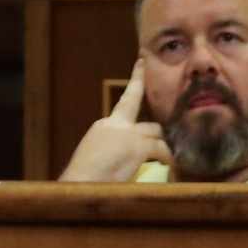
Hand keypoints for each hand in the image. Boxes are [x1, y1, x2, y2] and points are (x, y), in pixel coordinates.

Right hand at [58, 60, 173, 180]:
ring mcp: (128, 134)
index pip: (125, 101)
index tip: (141, 62)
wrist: (77, 185)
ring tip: (169, 163)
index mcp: (104, 126)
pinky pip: (161, 150)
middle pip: (148, 123)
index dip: (136, 80)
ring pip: (157, 134)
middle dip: (158, 134)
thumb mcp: (95, 158)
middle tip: (168, 143)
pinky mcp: (137, 147)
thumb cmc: (82, 180)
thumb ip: (112, 151)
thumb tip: (126, 159)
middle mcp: (116, 125)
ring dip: (164, 149)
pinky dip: (167, 159)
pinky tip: (170, 168)